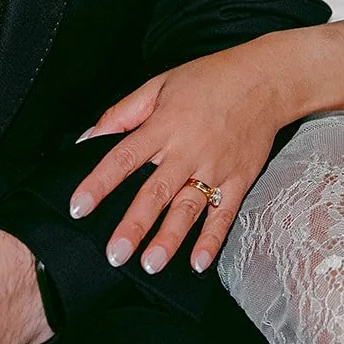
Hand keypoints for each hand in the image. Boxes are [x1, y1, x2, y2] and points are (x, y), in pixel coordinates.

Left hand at [69, 35, 287, 275]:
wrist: (265, 81)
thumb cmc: (209, 79)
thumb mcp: (160, 85)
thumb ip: (122, 113)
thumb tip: (88, 137)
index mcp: (164, 126)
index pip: (123, 158)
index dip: (99, 183)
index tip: (78, 206)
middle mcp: (188, 150)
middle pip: (155, 192)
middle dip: (133, 225)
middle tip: (114, 254)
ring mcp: (216, 168)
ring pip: (188, 210)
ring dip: (168, 239)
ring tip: (150, 265)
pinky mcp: (239, 180)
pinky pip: (223, 215)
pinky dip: (211, 241)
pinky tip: (197, 263)